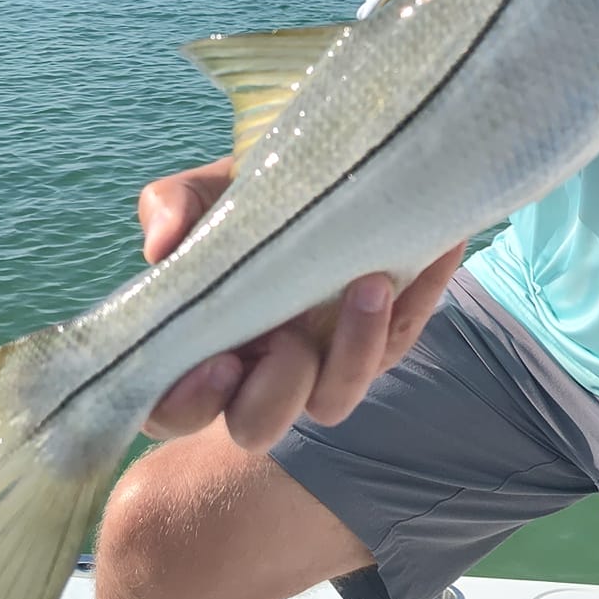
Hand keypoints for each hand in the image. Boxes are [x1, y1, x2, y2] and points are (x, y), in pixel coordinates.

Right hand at [134, 157, 464, 452]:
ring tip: (371, 285)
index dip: (188, 404)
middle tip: (290, 337)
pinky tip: (436, 248)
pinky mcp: (377, 341)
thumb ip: (172, 209)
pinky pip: (399, 340)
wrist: (312, 171)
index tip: (220, 364)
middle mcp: (257, 373)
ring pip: (334, 399)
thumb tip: (163, 244)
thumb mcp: (202, 193)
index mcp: (199, 349)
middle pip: (258, 426)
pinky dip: (418, 298)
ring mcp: (320, 363)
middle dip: (276, 393)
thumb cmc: (239, 197)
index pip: (175, 411)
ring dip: (355, 352)